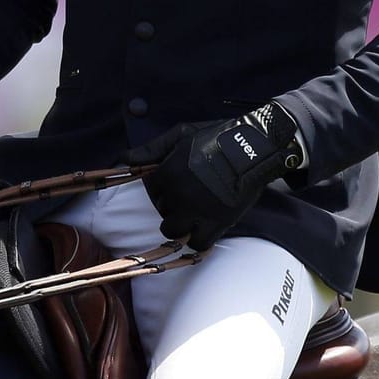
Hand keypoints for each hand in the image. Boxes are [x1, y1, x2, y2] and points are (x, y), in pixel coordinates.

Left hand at [123, 104, 303, 250]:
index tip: (176, 181)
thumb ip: (151, 149)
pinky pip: (198, 243)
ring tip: (192, 213)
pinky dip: (198, 239)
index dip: (162, 186)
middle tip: (189, 194)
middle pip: (162, 210)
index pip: (152, 189)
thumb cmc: (217, 137)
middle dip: (171, 203)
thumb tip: (123, 158)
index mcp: (168, 172)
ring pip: (173, 230)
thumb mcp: (181, 135)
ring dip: (179, 224)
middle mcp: (179, 194)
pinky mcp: (218, 223)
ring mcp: (198, 211)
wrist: (255, 147)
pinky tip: (203, 227)